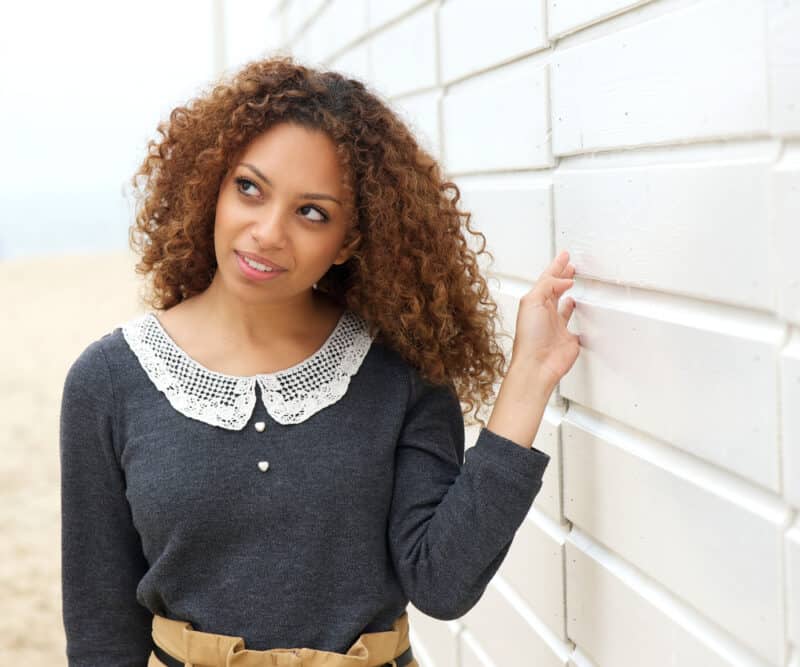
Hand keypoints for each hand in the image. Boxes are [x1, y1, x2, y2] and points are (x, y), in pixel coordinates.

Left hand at [510, 250, 579, 389]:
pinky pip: (575, 325)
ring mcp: (557, 326)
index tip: (564, 256)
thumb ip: (548, 286)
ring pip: (564, 305)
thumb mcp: (532, 302)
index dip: (556, 267)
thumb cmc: (530, 338)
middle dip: (562, 276)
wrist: (537, 364)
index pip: (547, 279)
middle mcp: (545, 313)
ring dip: (568, 294)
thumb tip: (564, 280)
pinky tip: (577, 312)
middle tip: (570, 265)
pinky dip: (577, 318)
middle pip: (556, 289)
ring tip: (572, 283)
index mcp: (535, 302)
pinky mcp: (568, 340)